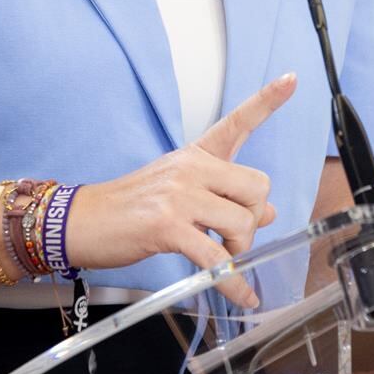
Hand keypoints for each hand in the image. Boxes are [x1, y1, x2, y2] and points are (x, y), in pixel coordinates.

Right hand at [66, 72, 297, 307]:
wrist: (81, 221)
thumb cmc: (129, 208)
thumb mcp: (179, 192)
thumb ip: (225, 197)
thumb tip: (269, 212)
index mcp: (194, 155)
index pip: (237, 122)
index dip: (267, 100)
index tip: (292, 79)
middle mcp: (190, 168)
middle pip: (257, 187)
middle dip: (253, 219)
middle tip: (233, 237)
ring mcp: (179, 196)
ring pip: (244, 221)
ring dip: (239, 249)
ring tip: (220, 257)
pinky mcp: (168, 227)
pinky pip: (218, 259)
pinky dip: (233, 282)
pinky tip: (241, 294)